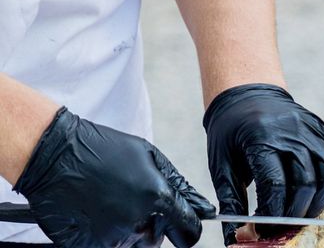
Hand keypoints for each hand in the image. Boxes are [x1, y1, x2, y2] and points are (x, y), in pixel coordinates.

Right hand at [14, 107, 214, 247]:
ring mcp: (111, 238)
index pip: (188, 232)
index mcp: (157, 198)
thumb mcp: (148, 155)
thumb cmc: (102, 149)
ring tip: (111, 201)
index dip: (187, 229)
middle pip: (157, 240)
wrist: (54, 155)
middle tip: (132, 198)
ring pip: (133, 245)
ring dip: (129, 229)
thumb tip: (205, 208)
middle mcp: (137, 223)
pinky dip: (106, 234)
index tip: (182, 225)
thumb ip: (179, 185)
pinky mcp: (88, 247)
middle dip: (152, 224)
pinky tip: (96, 211)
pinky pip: (108, 247)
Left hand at [203, 84, 323, 244]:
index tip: (262, 229)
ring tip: (300, 213)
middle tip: (281, 227)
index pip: (275, 185)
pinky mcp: (322, 130)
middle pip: (306, 184)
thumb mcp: (221, 164)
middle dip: (295, 214)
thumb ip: (231, 201)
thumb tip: (235, 238)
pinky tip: (314, 194)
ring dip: (317, 203)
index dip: (271, 214)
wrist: (247, 94)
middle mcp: (291, 132)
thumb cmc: (231, 131)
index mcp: (261, 138)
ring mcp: (311, 129)